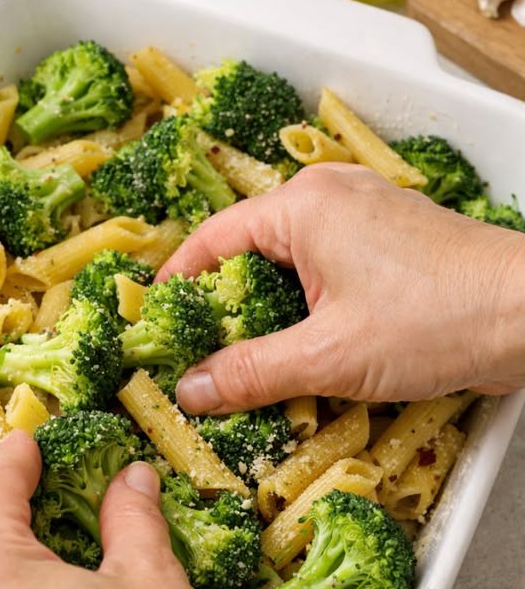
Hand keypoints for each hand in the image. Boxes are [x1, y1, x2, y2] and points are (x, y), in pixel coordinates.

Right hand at [158, 163, 524, 413]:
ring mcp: (363, 218)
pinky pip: (326, 274)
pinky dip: (306, 311)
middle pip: (250, 253)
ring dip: (268, 316)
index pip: (211, 240)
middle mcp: (329, 197)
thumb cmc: (435, 319)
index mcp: (303, 204)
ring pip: (290, 267)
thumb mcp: (328, 355)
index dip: (176, 285)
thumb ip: (251, 372)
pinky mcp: (390, 245)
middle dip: (223, 308)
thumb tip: (190, 391)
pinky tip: (301, 355)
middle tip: (197, 359)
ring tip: (245, 367)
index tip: (153, 326)